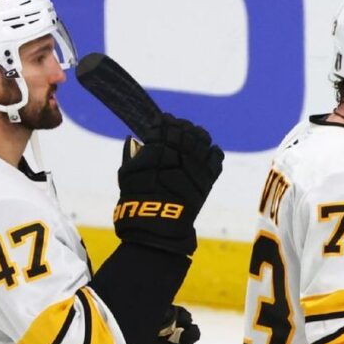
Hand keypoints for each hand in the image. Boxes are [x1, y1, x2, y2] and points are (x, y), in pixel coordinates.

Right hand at [115, 113, 224, 255]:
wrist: (158, 221)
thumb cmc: (136, 199)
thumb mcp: (127, 173)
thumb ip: (133, 154)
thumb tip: (133, 139)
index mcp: (158, 147)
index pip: (164, 124)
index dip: (164, 121)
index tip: (163, 121)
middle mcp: (179, 152)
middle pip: (185, 129)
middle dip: (181, 126)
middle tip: (178, 129)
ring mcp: (196, 164)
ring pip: (202, 138)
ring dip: (197, 135)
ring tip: (192, 139)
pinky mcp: (208, 177)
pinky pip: (216, 156)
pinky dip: (211, 152)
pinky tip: (205, 154)